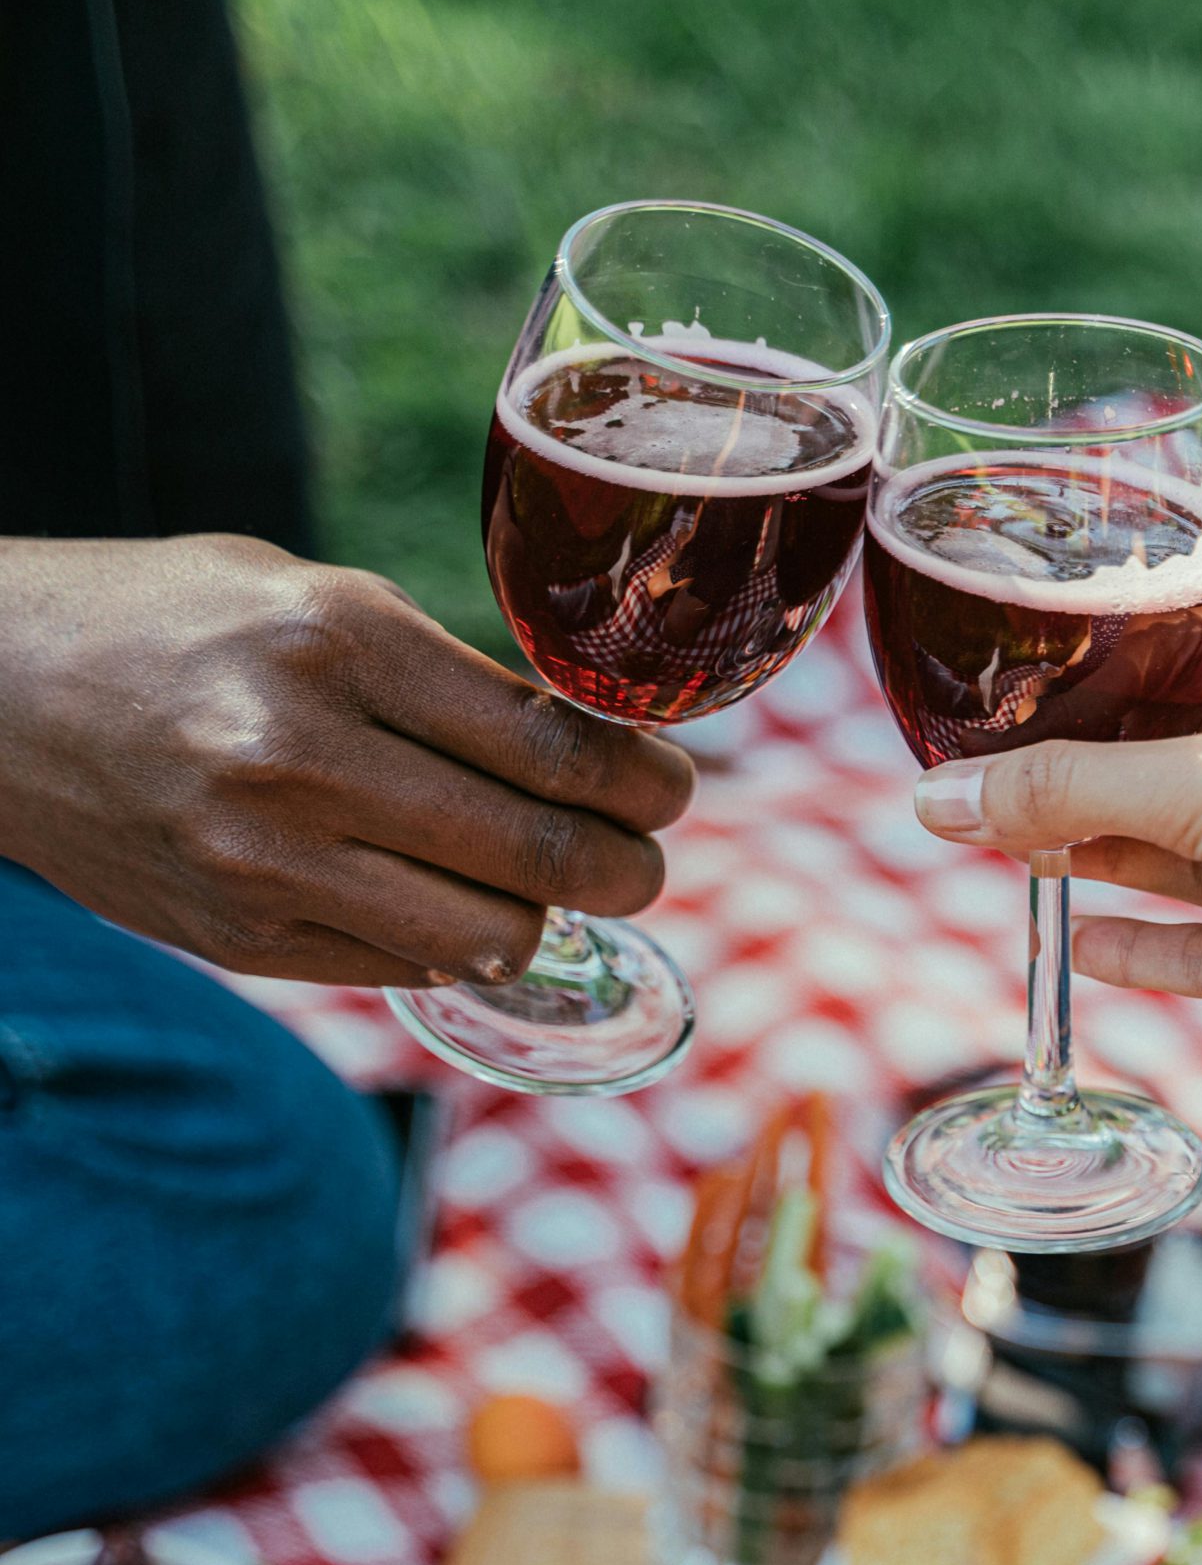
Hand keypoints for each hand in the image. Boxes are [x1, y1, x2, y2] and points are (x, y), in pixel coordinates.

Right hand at [0, 535, 693, 983]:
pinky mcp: (243, 941)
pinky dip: (456, 944)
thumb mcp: (307, 598)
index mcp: (338, 642)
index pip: (552, 748)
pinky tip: (453, 903)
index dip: (645, 782)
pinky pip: (408, 966)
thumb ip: (439, 674)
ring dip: (547, 919)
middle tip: (644, 857)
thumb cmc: (166, 624)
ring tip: (553, 887)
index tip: (672, 788)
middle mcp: (302, 758)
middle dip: (630, 866)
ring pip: (490, 933)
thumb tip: (591, 747)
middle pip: (541, 853)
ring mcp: (267, 863)